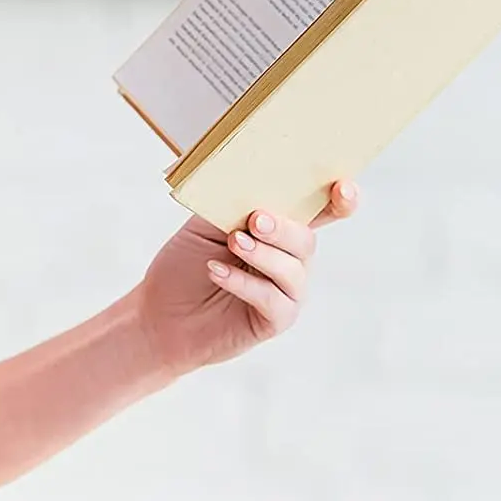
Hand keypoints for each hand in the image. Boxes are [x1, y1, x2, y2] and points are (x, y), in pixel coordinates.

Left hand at [132, 181, 359, 381]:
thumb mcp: (204, 225)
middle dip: (283, 228)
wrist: (159, 313)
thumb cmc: (185, 264)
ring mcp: (287, 291)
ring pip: (293, 270)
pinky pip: (272, 300)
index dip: (341, 200)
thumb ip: (230, 204)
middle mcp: (290, 259)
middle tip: (255, 219)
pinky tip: (216, 271)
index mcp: (280, 229)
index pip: (321, 212)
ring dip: (263, 254)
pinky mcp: (276, 320)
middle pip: (306, 240)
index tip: (342, 187)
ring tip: (233, 242)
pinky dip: (244, 283)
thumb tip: (251, 181)